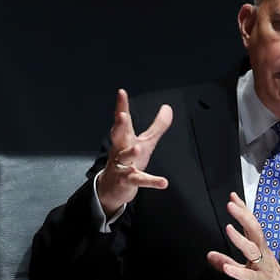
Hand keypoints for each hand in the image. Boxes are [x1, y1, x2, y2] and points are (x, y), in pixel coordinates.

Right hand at [97, 89, 172, 215]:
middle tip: (122, 116)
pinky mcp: (127, 182)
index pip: (122, 120)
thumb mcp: (145, 142)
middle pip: (118, 136)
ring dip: (130, 152)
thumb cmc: (129, 161)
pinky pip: (139, 180)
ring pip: (124, 158)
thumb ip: (157, 126)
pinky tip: (163, 182)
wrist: (112, 187)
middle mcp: (120, 150)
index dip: (121, 106)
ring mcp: (122, 166)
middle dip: (119, 126)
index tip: (121, 92)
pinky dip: (151, 182)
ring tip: (138, 148)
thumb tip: (168, 107)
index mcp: (124, 138)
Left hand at [206, 192, 279, 279]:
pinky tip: (227, 268)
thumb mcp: (244, 270)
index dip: (243, 210)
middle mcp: (262, 255)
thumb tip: (210, 255)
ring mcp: (262, 268)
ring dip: (240, 239)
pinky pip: (249, 276)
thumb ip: (227, 261)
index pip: (251, 225)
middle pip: (254, 231)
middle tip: (231, 205)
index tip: (233, 197)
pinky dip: (238, 271)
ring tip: (229, 229)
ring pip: (253, 250)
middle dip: (243, 216)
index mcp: (259, 249)